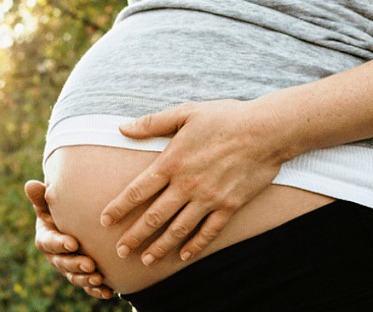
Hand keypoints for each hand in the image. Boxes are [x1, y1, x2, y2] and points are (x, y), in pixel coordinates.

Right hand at [24, 180, 113, 299]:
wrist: (73, 222)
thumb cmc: (58, 210)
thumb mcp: (49, 203)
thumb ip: (41, 196)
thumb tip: (31, 184)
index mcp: (46, 238)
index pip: (50, 242)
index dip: (60, 244)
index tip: (72, 243)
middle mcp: (55, 256)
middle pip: (63, 264)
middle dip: (75, 265)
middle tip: (90, 264)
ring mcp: (68, 268)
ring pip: (75, 277)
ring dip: (86, 280)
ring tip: (99, 278)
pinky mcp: (82, 276)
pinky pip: (87, 287)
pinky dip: (96, 291)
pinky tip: (108, 292)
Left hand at [100, 99, 292, 265]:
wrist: (267, 130)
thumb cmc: (225, 117)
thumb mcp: (185, 112)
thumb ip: (152, 123)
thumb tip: (122, 128)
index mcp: (171, 162)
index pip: (137, 191)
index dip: (119, 208)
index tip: (104, 221)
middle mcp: (187, 185)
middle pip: (153, 217)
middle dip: (134, 236)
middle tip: (119, 251)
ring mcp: (209, 198)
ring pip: (178, 229)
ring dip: (160, 246)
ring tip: (146, 260)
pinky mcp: (229, 206)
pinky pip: (208, 231)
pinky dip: (195, 245)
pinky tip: (184, 256)